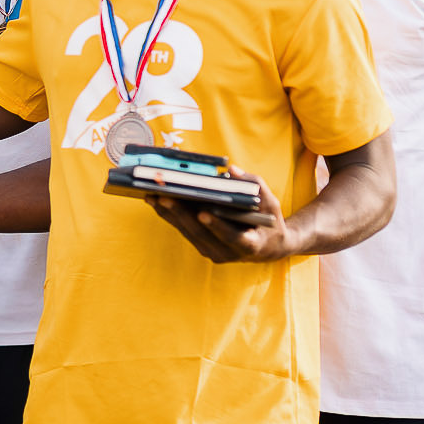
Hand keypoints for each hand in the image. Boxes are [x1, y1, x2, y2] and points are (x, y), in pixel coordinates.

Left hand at [147, 166, 292, 261]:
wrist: (268, 247)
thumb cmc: (270, 221)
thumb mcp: (270, 203)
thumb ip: (255, 185)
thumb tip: (232, 170)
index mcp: (251, 244)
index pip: (232, 236)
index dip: (217, 226)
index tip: (203, 213)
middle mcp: (229, 253)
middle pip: (202, 233)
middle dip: (181, 213)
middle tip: (164, 196)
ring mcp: (214, 252)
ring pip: (188, 232)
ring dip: (169, 214)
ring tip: (153, 195)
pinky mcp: (203, 247)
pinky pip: (184, 231)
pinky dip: (170, 215)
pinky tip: (156, 201)